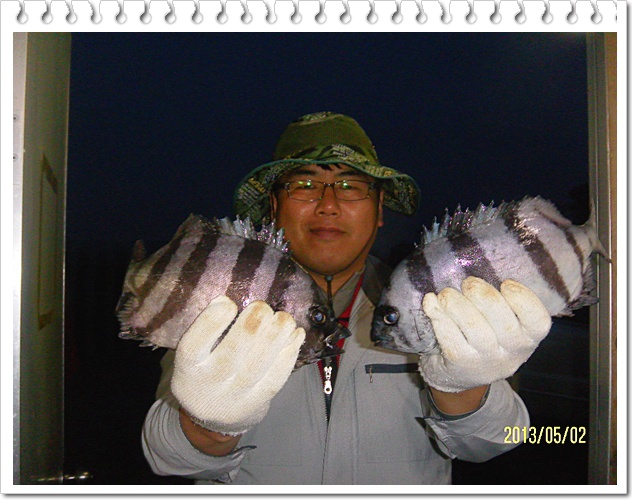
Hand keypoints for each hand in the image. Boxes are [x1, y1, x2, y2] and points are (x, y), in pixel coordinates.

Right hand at [171, 295, 304, 435]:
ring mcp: (235, 397)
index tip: (227, 301)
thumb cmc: (205, 372)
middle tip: (263, 306)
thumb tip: (237, 298)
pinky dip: (289, 352)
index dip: (211, 321)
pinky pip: (277, 377)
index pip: (193, 346)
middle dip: (253, 324)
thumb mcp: (195, 356)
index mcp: (187, 369)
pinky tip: (296, 334)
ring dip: (276, 335)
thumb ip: (209, 333)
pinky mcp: (258, 403)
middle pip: (232, 353)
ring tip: (284, 317)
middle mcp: (209, 385)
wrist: (214, 418)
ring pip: (258, 364)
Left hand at [418, 276, 551, 392]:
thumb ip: (501, 301)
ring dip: (456, 303)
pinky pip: (449, 337)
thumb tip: (481, 265)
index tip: (506, 283)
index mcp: (529, 338)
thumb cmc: (486, 337)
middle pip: (503, 322)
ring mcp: (485, 361)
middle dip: (483, 295)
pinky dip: (438, 315)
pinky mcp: (459, 363)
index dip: (523, 299)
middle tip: (468, 282)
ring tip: (446, 293)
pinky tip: (431, 302)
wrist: (460, 375)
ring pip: (473, 328)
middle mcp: (511, 353)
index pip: (538, 321)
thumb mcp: (503, 324)